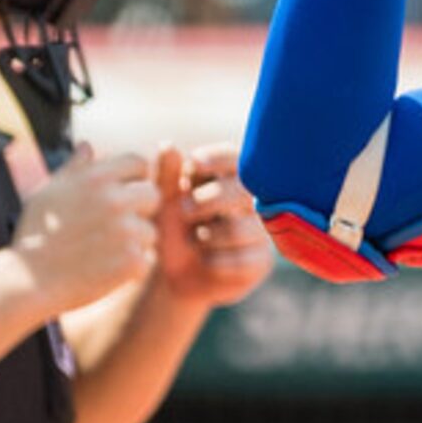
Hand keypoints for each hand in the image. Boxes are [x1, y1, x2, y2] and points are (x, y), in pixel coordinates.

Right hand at [11, 146, 157, 311]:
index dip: (134, 177)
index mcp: (96, 179)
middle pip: (153, 194)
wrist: (29, 280)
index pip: (139, 162)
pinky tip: (105, 268)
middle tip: (116, 226)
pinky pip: (146, 259)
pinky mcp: (132, 261)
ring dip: (134, 241)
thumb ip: (75, 168)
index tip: (123, 193)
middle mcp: (115, 201)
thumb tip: (88, 146)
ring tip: (103, 251)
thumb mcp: (48, 192)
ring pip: (150, 231)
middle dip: (140, 208)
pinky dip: (130, 267)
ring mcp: (126, 232)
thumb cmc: (35, 235)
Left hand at [155, 143, 273, 305]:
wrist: (171, 276)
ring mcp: (259, 232)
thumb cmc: (168, 230)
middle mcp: (251, 202)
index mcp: (227, 179)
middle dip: (209, 200)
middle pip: (244, 191)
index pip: (236, 158)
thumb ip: (164, 175)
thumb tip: (167, 146)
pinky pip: (243, 260)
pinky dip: (216, 261)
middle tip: (183, 211)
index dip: (219, 159)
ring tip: (195, 240)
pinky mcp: (261, 261)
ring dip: (209, 236)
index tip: (195, 165)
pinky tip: (206, 261)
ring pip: (242, 229)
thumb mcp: (161, 202)